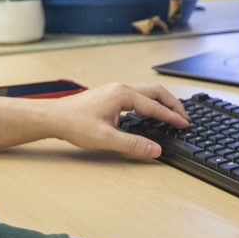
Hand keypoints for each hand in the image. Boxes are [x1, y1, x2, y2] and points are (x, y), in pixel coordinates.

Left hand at [50, 82, 188, 157]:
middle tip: (184, 117)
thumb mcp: (105, 138)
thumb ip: (132, 144)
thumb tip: (155, 150)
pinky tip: (151, 112)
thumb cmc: (74, 124)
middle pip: (155, 91)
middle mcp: (121, 88)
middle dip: (172, 104)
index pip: (154, 106)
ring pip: (147, 91)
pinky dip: (151, 101)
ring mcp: (115, 89)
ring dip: (162, 101)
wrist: (54, 117)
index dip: (171, 117)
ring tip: (173, 113)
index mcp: (123, 95)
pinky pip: (138, 94)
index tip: (184, 125)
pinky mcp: (111, 94)